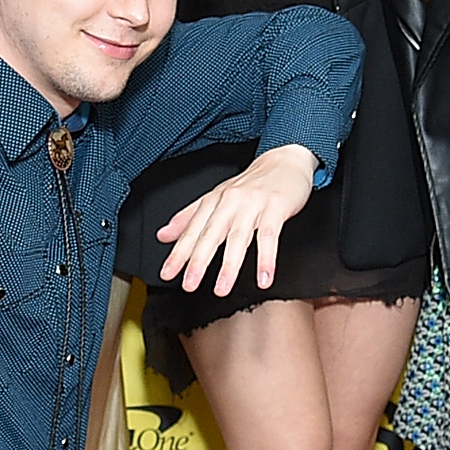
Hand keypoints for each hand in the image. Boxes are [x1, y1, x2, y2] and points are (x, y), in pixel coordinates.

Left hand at [157, 145, 317, 294]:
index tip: (167, 273)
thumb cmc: (252, 184)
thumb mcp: (217, 197)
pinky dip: (266, 259)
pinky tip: (264, 278)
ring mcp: (253, 205)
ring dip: (230, 265)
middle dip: (198, 261)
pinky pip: (269, 236)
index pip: (192, 231)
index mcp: (214, 201)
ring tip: (222, 288)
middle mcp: (230, 202)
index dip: (178, 253)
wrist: (286, 160)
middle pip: (211, 235)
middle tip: (189, 284)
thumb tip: (163, 235)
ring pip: (238, 237)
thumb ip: (189, 218)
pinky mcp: (275, 208)